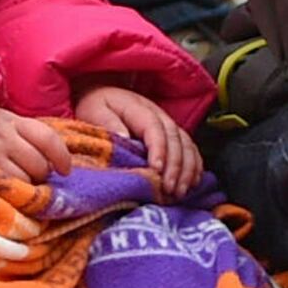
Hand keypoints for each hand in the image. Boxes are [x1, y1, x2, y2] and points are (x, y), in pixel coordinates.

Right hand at [0, 105, 72, 188]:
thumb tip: (53, 160)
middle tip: (30, 176)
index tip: (65, 170)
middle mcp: (2, 136)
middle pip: (39, 164)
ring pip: (24, 180)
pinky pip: (6, 191)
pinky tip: (3, 190)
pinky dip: (10, 195)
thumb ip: (23, 134)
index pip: (48, 138)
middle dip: (40, 175)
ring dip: (25, 186)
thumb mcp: (0, 119)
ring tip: (12, 181)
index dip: (62, 157)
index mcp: (12, 120)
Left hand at [72, 85, 201, 197]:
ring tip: (180, 191)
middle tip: (169, 188)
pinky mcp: (172, 136)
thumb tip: (123, 137)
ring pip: (187, 145)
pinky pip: (191, 149)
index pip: (154, 127)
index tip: (156, 168)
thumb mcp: (94, 110)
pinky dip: (194, 166)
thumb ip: (107, 122)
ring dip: (187, 169)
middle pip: (175, 138)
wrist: (103, 95)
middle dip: (175, 165)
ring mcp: (168, 124)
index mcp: (139, 108)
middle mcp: (159, 114)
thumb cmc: (97, 106)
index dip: (158, 148)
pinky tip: (192, 183)